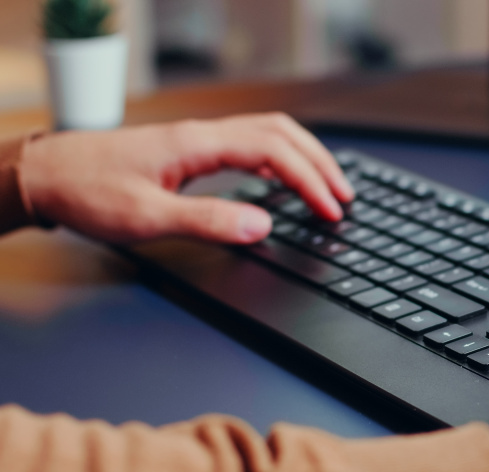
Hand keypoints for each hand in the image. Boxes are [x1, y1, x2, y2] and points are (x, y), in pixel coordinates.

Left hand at [20, 113, 352, 243]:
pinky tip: (283, 180)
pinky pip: (249, 144)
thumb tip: (262, 224)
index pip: (273, 150)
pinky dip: (279, 160)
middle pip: (281, 133)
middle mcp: (202, 135)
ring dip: (303, 157)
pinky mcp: (189, 151)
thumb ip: (208, 221)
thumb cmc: (87, 192)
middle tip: (345, 196)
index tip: (331, 210)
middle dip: (320, 162)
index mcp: (197, 145)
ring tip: (327, 186)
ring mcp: (197, 140)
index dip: (309, 180)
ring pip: (268, 133)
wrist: (46, 176)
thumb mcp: (147, 217)